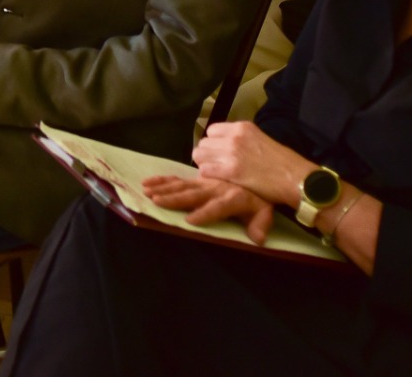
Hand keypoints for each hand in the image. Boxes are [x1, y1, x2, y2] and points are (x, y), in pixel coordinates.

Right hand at [142, 176, 275, 239]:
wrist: (257, 172)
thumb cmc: (258, 198)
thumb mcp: (264, 211)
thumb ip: (260, 224)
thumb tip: (258, 239)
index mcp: (232, 197)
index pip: (218, 206)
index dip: (205, 213)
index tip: (190, 220)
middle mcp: (215, 188)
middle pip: (194, 194)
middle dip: (175, 198)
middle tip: (157, 201)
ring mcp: (204, 183)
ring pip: (182, 185)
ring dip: (164, 188)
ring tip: (148, 192)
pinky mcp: (197, 180)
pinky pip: (178, 179)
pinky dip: (162, 180)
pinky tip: (148, 182)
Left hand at [193, 121, 311, 201]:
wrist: (295, 178)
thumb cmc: (281, 163)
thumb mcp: (260, 139)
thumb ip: (241, 139)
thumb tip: (224, 145)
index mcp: (242, 127)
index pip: (212, 130)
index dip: (214, 144)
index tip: (220, 154)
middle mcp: (234, 136)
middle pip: (203, 143)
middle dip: (208, 155)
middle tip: (217, 166)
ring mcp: (231, 152)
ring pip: (199, 155)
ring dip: (206, 165)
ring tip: (218, 174)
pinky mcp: (230, 170)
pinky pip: (204, 170)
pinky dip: (209, 176)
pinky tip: (220, 180)